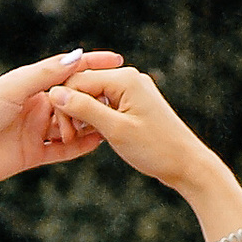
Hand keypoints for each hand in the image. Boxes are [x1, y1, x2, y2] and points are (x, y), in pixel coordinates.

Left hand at [0, 47, 126, 191]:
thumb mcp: (12, 89)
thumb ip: (45, 74)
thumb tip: (77, 56)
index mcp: (27, 84)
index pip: (66, 69)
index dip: (92, 64)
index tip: (119, 60)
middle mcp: (32, 105)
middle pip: (72, 99)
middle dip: (95, 98)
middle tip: (120, 98)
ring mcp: (33, 131)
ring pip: (70, 125)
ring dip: (89, 123)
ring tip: (114, 121)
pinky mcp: (32, 155)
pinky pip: (62, 150)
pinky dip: (80, 147)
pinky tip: (99, 142)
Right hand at [46, 67, 226, 194]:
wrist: (186, 163)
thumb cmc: (154, 148)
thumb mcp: (115, 129)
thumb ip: (84, 108)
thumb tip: (55, 92)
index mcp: (124, 79)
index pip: (77, 81)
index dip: (63, 105)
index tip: (64, 134)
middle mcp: (128, 78)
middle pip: (82, 86)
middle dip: (71, 111)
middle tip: (68, 139)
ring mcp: (131, 90)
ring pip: (91, 96)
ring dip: (81, 117)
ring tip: (79, 140)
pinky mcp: (133, 103)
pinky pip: (103, 105)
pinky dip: (94, 120)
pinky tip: (92, 136)